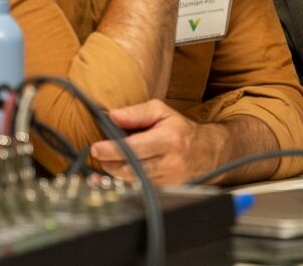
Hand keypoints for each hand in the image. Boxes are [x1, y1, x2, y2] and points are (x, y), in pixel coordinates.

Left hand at [90, 99, 218, 184]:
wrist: (206, 152)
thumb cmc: (180, 130)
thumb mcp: (162, 112)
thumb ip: (136, 112)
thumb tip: (111, 116)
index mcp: (169, 140)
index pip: (135, 148)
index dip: (112, 149)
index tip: (96, 147)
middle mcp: (169, 162)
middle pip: (130, 169)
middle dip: (109, 162)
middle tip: (100, 152)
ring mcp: (168, 180)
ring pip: (132, 181)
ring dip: (115, 172)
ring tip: (110, 160)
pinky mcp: (165, 190)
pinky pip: (139, 189)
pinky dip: (125, 182)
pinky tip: (117, 173)